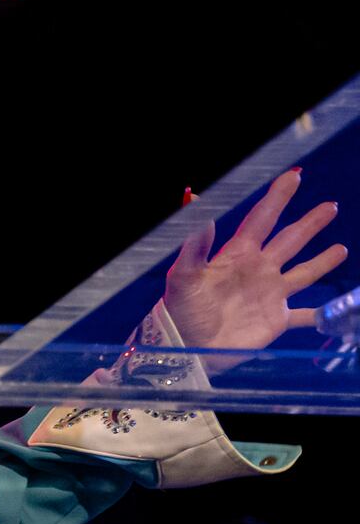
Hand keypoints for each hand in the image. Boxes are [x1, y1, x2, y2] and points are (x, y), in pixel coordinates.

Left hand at [164, 169, 345, 364]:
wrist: (186, 348)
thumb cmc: (181, 309)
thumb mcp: (183, 272)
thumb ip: (194, 240)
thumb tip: (193, 197)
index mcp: (237, 254)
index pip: (261, 218)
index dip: (277, 197)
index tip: (294, 176)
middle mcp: (258, 270)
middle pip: (290, 240)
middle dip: (310, 224)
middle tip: (330, 206)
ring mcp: (270, 294)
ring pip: (304, 273)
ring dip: (322, 261)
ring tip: (341, 249)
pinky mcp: (277, 320)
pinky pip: (307, 316)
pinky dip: (323, 315)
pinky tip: (336, 310)